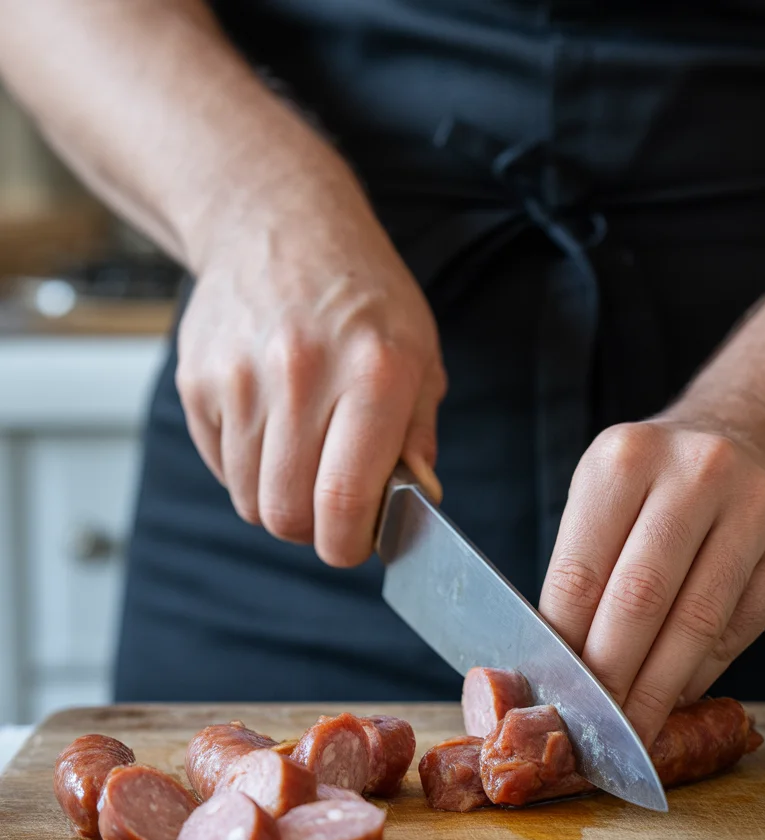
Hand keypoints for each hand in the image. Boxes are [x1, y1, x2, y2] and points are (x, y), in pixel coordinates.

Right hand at [175, 172, 445, 566]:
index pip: (343, 500)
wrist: (278, 222)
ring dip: (279, 498)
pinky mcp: (197, 379)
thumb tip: (415, 504)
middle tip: (332, 508)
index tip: (353, 543)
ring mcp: (240, 377)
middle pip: (287, 513)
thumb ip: (418, 437)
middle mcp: (301, 375)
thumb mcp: (420, 354)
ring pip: (249, 498)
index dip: (347, 544)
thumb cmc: (362, 294)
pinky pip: (221, 465)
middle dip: (313, 529)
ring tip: (305, 458)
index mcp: (374, 374)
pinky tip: (272, 428)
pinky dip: (247, 468)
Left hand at [539, 417, 764, 746]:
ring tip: (631, 728)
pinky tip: (676, 694)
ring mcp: (756, 507)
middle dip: (610, 676)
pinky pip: (738, 629)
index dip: (563, 646)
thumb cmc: (662, 486)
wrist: (760, 440)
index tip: (553, 694)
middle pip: (639, 599)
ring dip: (657, 689)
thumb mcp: (610, 497)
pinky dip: (701, 673)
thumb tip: (560, 668)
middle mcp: (696, 472)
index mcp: (626, 458)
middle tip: (592, 727)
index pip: (580, 573)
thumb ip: (586, 569)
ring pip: (696, 623)